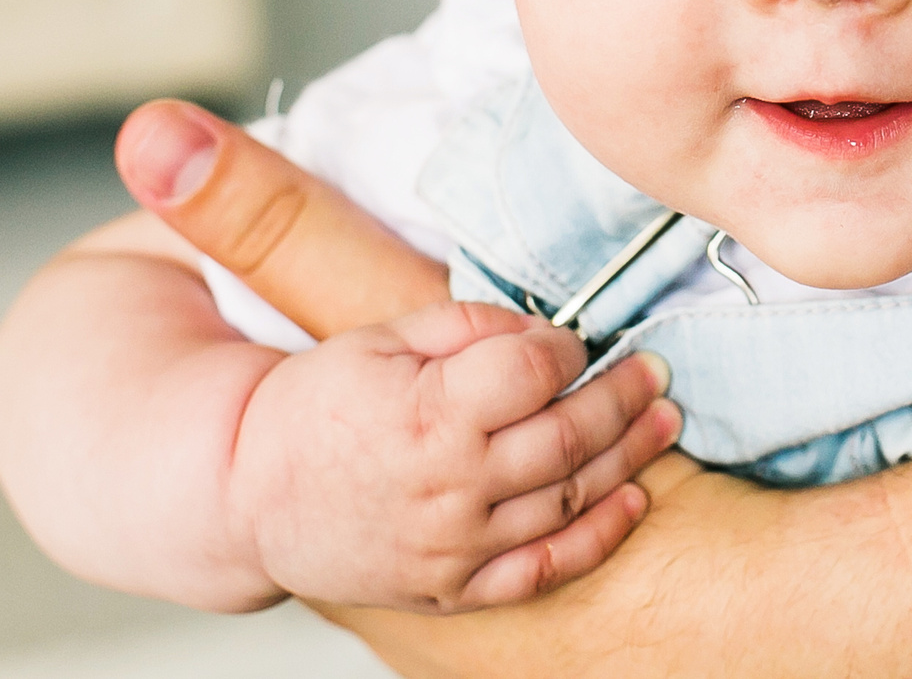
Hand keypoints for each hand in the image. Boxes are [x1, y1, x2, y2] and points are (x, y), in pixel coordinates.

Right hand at [115, 100, 685, 609]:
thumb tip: (542, 325)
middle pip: (568, 437)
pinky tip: (634, 498)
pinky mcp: (455, 587)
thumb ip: (467, 325)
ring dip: (630, 455)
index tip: (578, 337)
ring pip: (569, 500)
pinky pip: (547, 569)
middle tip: (656, 368)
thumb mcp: (381, 336)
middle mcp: (447, 487)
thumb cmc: (316, 405)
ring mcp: (454, 545)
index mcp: (425, 415)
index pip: (535, 373)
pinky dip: (600, 535)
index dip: (569, 349)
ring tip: (664, 416)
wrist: (247, 495)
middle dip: (623, 395)